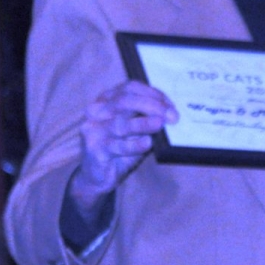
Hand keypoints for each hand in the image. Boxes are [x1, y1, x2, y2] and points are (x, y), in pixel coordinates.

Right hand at [72, 80, 176, 212]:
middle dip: (151, 106)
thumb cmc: (119, 148)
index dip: (152, 93)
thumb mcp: (134, 129)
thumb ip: (146, 118)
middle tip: (171, 116)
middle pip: (124, 101)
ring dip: (143, 124)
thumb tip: (170, 113)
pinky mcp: (94, 149)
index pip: (130, 88)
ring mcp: (93, 130)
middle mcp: (97, 111)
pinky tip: (147, 143)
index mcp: (107, 100)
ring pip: (120, 124)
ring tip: (160, 124)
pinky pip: (118, 146)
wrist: (97, 176)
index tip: (170, 105)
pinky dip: (134, 145)